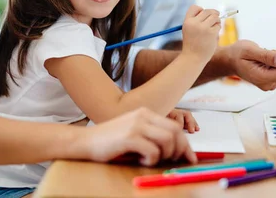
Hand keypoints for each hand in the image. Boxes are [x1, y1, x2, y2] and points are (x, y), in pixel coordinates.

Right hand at [81, 108, 196, 165]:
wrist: (85, 141)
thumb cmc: (110, 141)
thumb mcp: (133, 132)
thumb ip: (152, 135)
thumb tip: (177, 150)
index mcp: (145, 113)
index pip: (174, 126)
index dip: (185, 143)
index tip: (189, 157)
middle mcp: (142, 116)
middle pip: (175, 132)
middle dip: (180, 150)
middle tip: (175, 162)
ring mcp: (136, 125)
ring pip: (167, 140)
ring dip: (165, 155)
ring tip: (152, 160)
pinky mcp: (129, 137)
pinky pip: (153, 151)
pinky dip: (151, 160)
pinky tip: (140, 160)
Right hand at [180, 5, 220, 63]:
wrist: (193, 58)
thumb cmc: (192, 44)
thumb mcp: (189, 30)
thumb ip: (197, 21)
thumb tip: (214, 12)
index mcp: (187, 21)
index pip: (195, 7)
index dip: (201, 10)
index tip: (203, 17)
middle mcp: (194, 23)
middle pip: (207, 11)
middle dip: (212, 14)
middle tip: (214, 21)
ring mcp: (203, 28)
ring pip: (215, 16)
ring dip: (217, 21)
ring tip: (213, 28)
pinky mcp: (211, 33)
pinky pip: (218, 25)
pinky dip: (217, 28)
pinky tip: (213, 35)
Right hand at [224, 40, 275, 90]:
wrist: (230, 60)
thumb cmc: (237, 54)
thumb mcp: (250, 50)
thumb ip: (267, 56)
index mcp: (261, 78)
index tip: (272, 53)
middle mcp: (266, 84)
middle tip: (264, 54)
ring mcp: (269, 84)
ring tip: (262, 58)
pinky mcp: (271, 82)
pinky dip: (275, 64)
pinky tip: (264, 62)